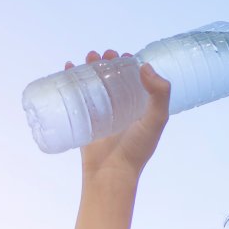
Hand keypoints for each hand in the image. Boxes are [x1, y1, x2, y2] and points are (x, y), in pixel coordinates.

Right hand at [64, 49, 171, 176]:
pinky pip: (77, 95)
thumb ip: (160, 94)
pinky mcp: (85, 118)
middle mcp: (122, 107)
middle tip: (104, 54)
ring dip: (90, 66)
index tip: (124, 56)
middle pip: (113, 77)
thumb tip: (145, 66)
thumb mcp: (156, 120)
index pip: (135, 78)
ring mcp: (102, 112)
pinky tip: (69, 67)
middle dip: (107, 62)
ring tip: (88, 57)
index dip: (130, 64)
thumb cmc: (136, 149)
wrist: (111, 174)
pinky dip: (72, 79)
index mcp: (140, 105)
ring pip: (95, 83)